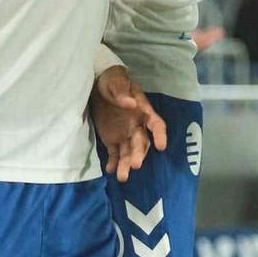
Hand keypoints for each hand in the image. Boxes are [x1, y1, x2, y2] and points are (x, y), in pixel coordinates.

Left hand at [91, 64, 166, 182]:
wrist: (96, 84)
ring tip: (122, 176)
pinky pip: (114, 154)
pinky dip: (113, 163)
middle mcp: (137, 126)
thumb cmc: (111, 80)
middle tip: (135, 165)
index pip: (156, 124)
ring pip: (129, 152)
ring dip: (127, 164)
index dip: (160, 135)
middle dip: (140, 154)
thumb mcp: (115, 81)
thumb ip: (122, 92)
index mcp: (143, 110)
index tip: (162, 146)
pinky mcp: (111, 140)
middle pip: (142, 142)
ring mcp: (124, 134)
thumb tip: (131, 103)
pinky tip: (110, 170)